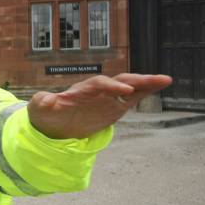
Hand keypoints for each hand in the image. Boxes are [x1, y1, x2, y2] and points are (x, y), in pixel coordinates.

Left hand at [27, 73, 172, 139]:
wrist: (52, 126)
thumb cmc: (45, 115)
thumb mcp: (39, 110)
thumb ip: (42, 103)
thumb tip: (45, 99)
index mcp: (80, 90)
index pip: (97, 84)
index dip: (110, 86)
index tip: (124, 90)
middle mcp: (96, 91)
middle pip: (117, 82)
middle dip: (135, 81)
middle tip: (155, 80)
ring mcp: (106, 99)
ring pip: (129, 88)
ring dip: (146, 84)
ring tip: (165, 79)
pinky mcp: (113, 108)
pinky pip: (132, 99)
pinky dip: (146, 92)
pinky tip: (161, 85)